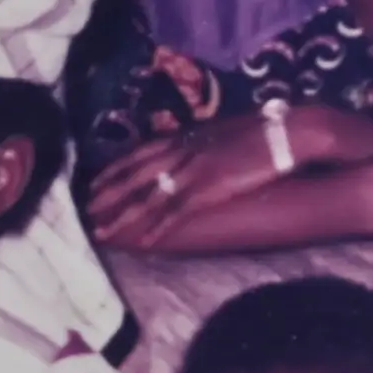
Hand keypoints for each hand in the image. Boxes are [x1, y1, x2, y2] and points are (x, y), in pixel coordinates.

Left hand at [85, 119, 281, 250]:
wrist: (287, 131)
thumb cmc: (262, 130)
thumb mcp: (221, 131)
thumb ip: (199, 142)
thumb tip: (189, 150)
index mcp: (185, 137)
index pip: (139, 153)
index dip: (115, 168)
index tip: (96, 180)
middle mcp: (182, 152)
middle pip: (135, 175)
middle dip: (108, 194)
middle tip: (86, 209)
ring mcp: (194, 170)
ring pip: (148, 196)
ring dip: (123, 216)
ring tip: (102, 231)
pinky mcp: (209, 188)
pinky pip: (177, 212)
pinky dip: (158, 228)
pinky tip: (144, 242)